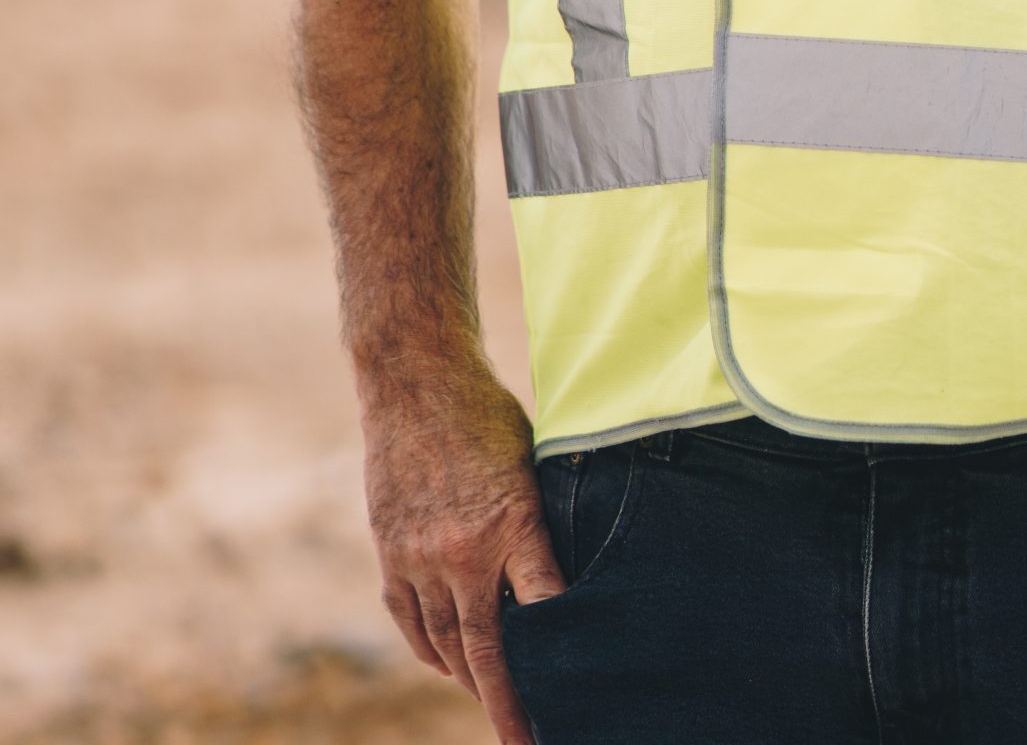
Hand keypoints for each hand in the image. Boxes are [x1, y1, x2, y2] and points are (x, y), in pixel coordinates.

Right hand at [360, 359, 565, 744]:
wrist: (416, 380)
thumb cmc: (488, 414)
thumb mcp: (534, 461)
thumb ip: (541, 521)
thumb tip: (564, 571)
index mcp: (514, 523)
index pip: (546, 609)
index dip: (561, 658)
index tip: (574, 699)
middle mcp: (464, 552)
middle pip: (488, 650)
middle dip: (509, 703)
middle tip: (524, 740)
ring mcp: (421, 557)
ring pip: (446, 644)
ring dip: (469, 680)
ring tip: (494, 703)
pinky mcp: (390, 553)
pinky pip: (411, 621)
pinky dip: (431, 650)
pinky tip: (449, 666)